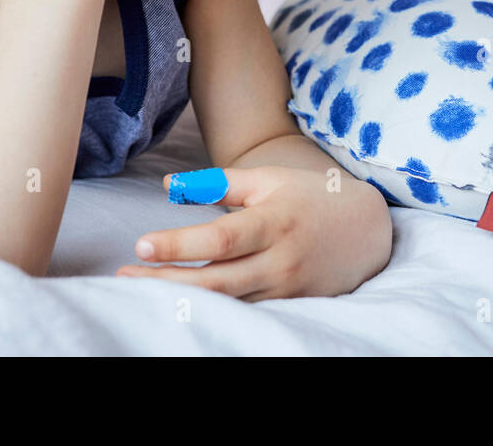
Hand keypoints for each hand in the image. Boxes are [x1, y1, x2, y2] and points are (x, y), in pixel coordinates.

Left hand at [115, 166, 392, 300]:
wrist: (368, 229)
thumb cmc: (308, 196)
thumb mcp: (267, 180)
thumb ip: (217, 183)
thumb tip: (167, 186)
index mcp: (274, 221)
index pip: (220, 238)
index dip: (179, 245)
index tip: (140, 244)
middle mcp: (280, 259)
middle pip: (216, 280)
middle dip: (166, 282)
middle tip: (124, 278)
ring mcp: (286, 288)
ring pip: (227, 303)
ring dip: (182, 300)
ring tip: (140, 293)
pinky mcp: (291, 306)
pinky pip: (244, 312)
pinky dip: (211, 311)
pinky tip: (181, 306)